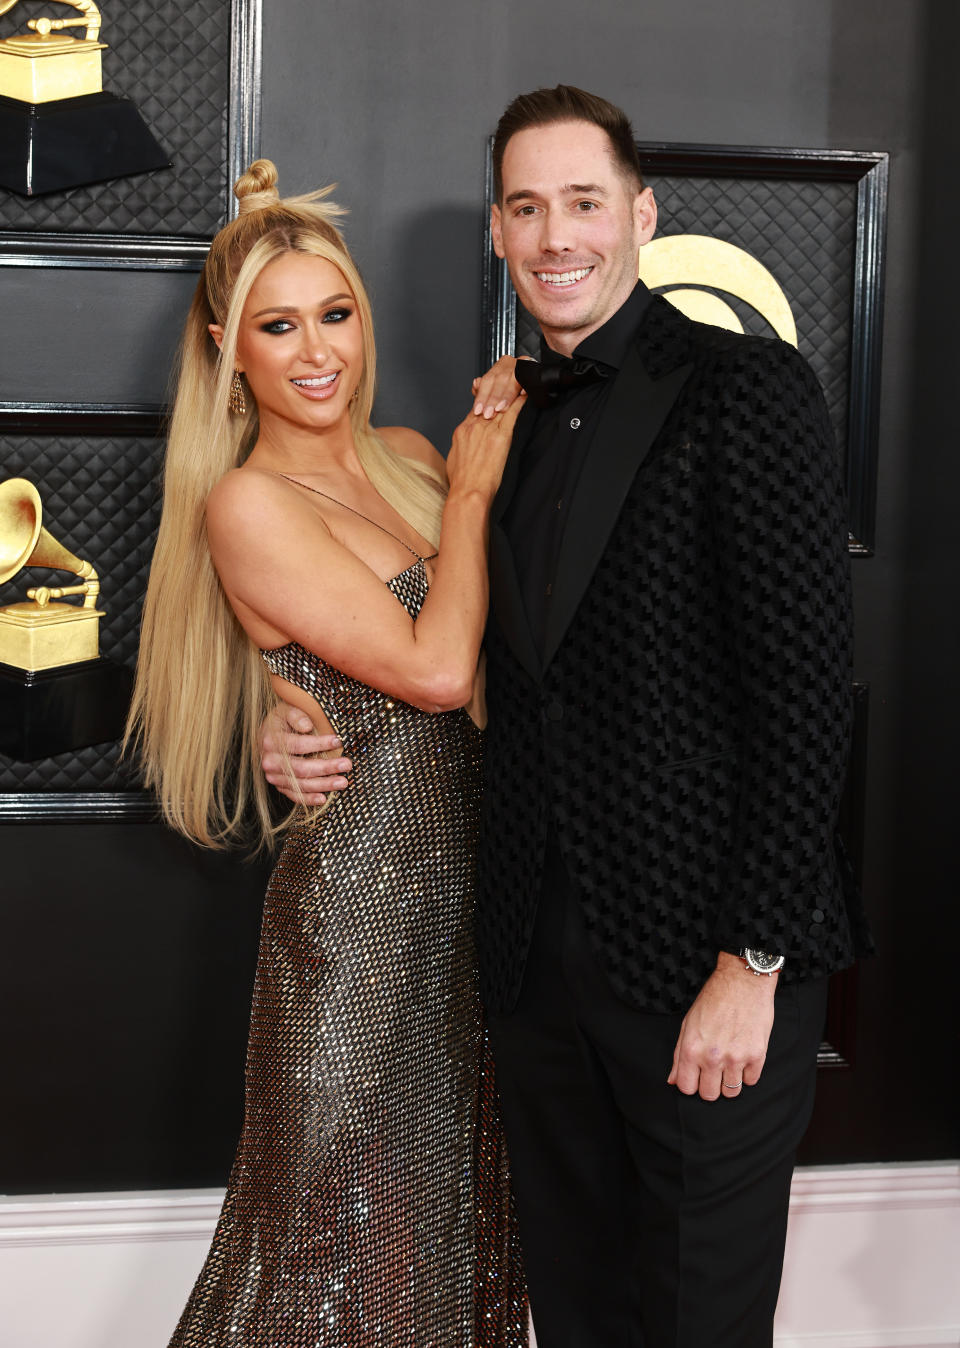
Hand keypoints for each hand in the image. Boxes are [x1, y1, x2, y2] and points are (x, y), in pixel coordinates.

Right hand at [260, 702, 351, 806]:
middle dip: (325, 767)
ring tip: (343, 782)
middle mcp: (270, 760)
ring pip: (299, 784)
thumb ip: (296, 716)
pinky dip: (308, 799)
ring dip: (323, 785)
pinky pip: (294, 795)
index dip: (319, 744)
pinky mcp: (279, 785)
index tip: (338, 741)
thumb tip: (307, 726)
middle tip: (347, 764)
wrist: (267, 734)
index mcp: (271, 740)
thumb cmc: (282, 720)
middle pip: (300, 768)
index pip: (298, 745)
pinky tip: (323, 798)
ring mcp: (273, 775)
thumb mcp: (286, 710)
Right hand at [446, 387, 525, 503]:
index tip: (493, 396)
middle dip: (499, 392)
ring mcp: (486, 430)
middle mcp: (473, 426)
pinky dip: (519, 403)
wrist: (468, 492)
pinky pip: (511, 414)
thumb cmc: (462, 482)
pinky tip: (525, 395)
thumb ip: (461, 448)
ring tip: (519, 382)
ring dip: (510, 393)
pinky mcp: (500, 437)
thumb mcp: (454, 460)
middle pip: (488, 402)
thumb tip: (464, 448)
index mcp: (462, 431)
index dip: (486, 400)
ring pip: (500, 404)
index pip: (476, 409)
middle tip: (510, 382)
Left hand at [471, 355, 528, 418]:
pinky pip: (529, 377)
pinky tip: (522, 394)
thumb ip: (484, 388)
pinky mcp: (534, 370)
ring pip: (512, 379)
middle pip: (499, 379)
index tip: (478, 410)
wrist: (530, 375)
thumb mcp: (495, 387)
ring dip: (506, 396)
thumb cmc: (510, 385)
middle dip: (493, 398)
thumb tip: (476, 384)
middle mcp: (511, 363)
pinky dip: (526, 386)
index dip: (482, 396)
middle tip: (489, 413)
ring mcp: (522, 365)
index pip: (487, 380)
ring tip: (500, 409)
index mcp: (501, 365)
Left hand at [667, 952, 777, 1100]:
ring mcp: (736, 1058)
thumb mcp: (688, 1023)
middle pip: (709, 1095)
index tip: (696, 1077)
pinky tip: (743, 1055)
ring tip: (730, 1062)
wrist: (743, 982)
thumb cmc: (714, 999)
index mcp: (691, 1049)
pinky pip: (751, 1081)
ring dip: (730, 1081)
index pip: (687, 1088)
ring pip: (732, 1092)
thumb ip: (679, 1055)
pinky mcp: (757, 1055)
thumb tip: (673, 1080)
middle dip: (710, 1086)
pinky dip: (747, 1072)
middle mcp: (712, 1057)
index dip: (691, 1085)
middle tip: (714, 1071)